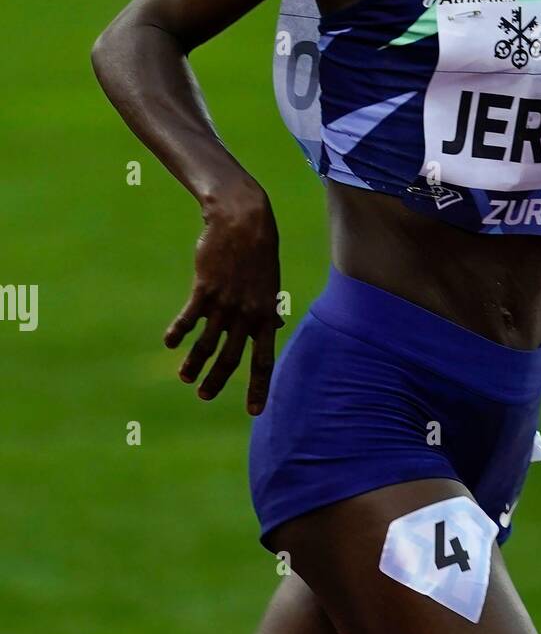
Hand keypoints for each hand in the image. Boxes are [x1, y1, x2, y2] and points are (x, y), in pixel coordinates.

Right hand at [163, 180, 282, 414]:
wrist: (244, 221)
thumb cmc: (259, 252)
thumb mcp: (270, 282)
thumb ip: (269, 308)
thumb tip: (276, 326)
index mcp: (267, 315)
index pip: (264, 359)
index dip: (258, 386)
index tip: (254, 412)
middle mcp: (247, 313)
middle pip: (232, 358)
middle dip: (218, 381)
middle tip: (205, 396)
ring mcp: (226, 303)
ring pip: (207, 343)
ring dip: (195, 364)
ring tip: (186, 377)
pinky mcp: (205, 289)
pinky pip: (189, 319)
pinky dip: (179, 333)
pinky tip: (171, 343)